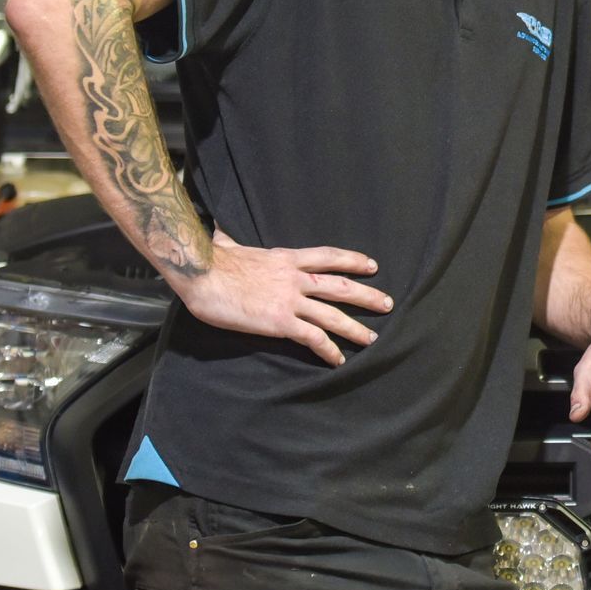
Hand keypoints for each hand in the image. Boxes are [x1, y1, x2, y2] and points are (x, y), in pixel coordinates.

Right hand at [174, 229, 391, 365]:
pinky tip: (337, 359)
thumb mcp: (229, 244)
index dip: (352, 260)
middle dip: (367, 295)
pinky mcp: (280, 321)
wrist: (202, 274)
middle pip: (340, 286)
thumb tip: (218, 230)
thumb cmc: (212, 261)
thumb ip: (231, 240)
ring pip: (332, 315)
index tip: (372, 265)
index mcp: (286, 258)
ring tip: (371, 338)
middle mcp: (294, 278)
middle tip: (387, 304)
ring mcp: (289, 300)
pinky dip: (327, 349)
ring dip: (355, 327)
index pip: (328, 257)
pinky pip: (312, 337)